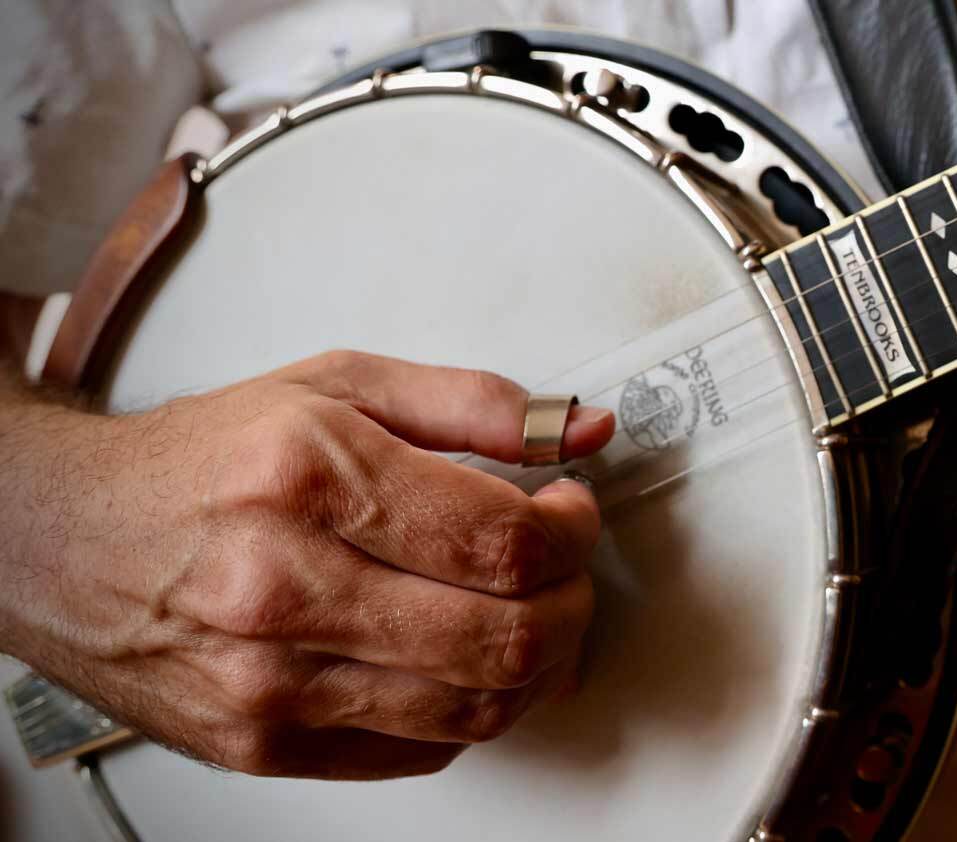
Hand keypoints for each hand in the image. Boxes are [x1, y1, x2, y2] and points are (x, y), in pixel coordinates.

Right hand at [0, 351, 613, 778]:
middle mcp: (283, 588)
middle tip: (567, 571)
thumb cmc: (199, 463)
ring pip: (477, 709)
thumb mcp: (338, 388)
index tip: (571, 512)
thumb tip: (578, 429)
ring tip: (532, 614)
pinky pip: (421, 750)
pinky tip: (467, 659)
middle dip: (573, 604)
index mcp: (309, 478)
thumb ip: (474, 404)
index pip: (502, 542)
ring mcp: (270, 682)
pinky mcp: (262, 745)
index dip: (572, 534)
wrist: (61, 538)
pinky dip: (474, 708)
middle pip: (505, 639)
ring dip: (541, 665)